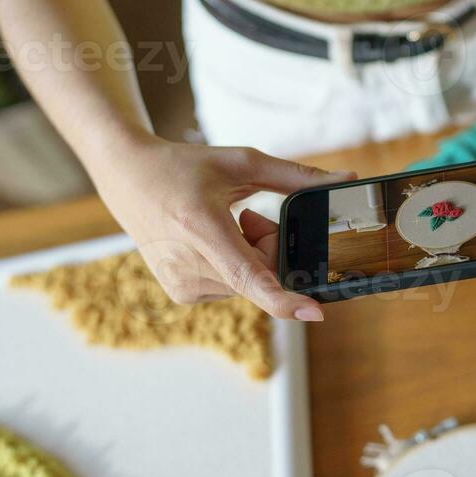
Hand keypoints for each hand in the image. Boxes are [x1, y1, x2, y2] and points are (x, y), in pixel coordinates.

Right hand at [90, 137, 351, 319]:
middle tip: (248, 216)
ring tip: (221, 226)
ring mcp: (182, 283)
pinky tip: (209, 243)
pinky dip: (233, 267)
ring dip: (251, 257)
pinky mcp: (181, 294)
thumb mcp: (242, 163)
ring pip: (248, 284)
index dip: (284, 299)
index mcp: (202, 227)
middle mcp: (188, 262)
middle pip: (261, 273)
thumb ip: (297, 177)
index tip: (314, 313)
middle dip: (270, 248)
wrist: (128, 177)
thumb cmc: (184, 167)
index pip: (248, 275)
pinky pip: (231, 288)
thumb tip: (347, 180)